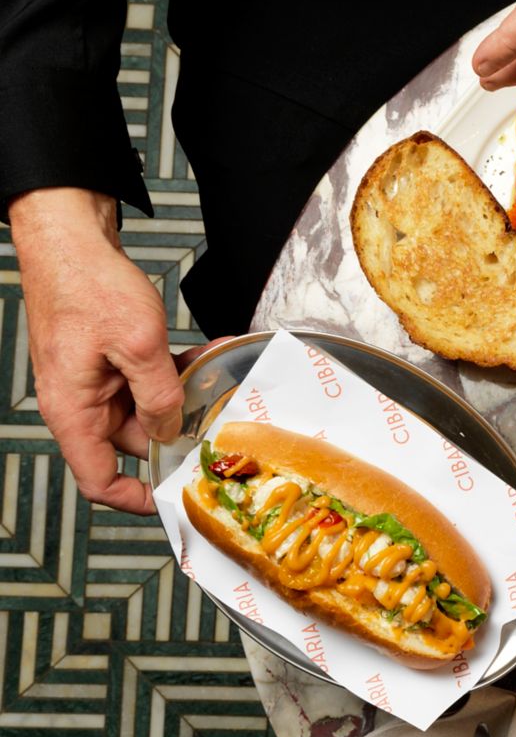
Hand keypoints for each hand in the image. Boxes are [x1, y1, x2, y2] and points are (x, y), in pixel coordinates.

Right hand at [9, 188, 211, 513]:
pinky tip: (207, 353)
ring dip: (185, 397)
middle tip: (224, 427)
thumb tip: (172, 431)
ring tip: (220, 381)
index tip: (175, 498)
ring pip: (148, 407)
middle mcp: (81, 402)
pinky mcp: (108, 359)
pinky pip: (147, 378)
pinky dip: (176, 372)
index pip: (97, 479)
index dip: (136, 497)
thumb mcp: (140, 345)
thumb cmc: (89, 286)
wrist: (70, 239)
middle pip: (134, 442)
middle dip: (180, 435)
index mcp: (74, 411)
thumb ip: (161, 395)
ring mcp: (95, 380)